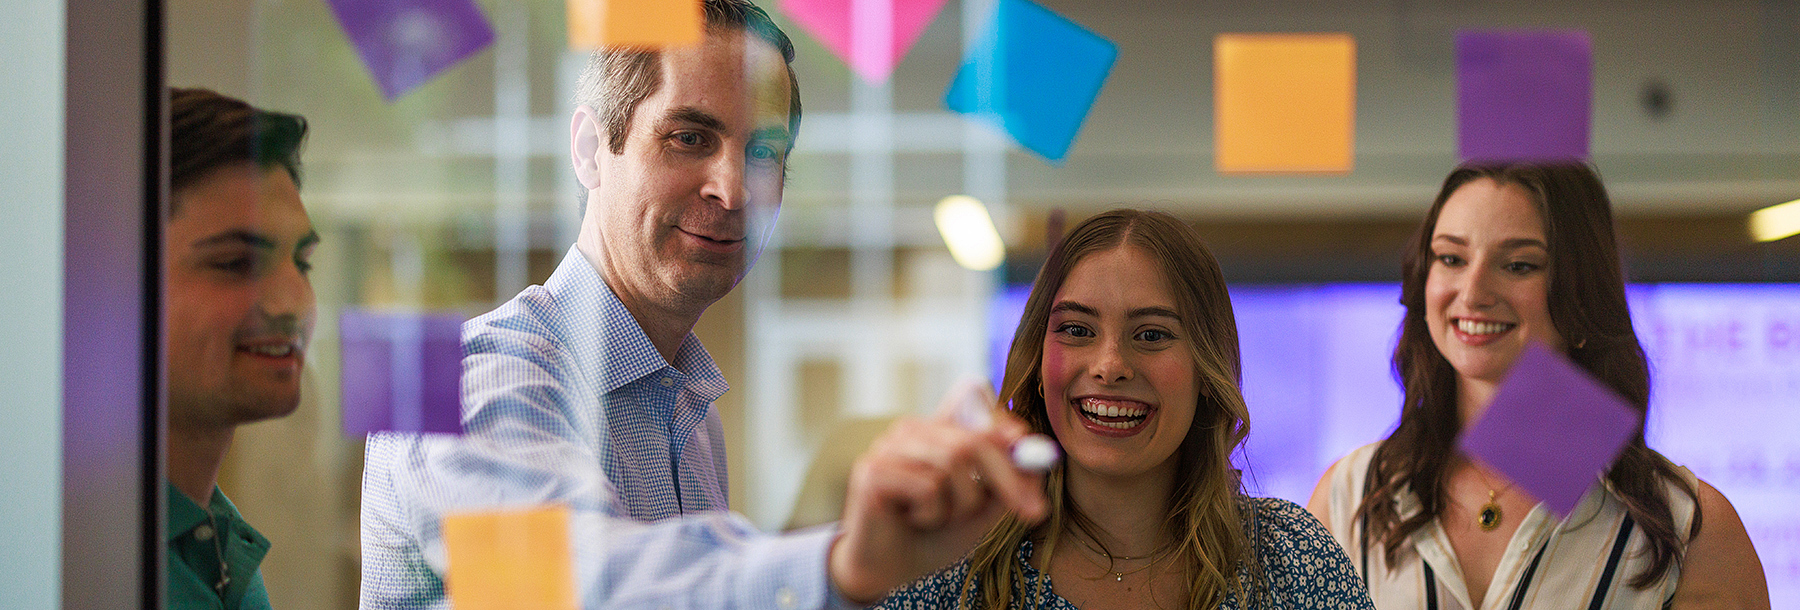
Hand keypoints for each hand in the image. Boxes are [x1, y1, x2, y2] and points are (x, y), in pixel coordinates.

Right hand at [827, 398, 1047, 603]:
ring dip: (962, 504)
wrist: (886, 570)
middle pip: (973, 439)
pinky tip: (913, 521)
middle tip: (1032, 512)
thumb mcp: (980, 508)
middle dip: (1008, 478)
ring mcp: (888, 446)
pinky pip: (927, 487)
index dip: (1005, 427)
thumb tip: (1037, 461)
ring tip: (940, 518)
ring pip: (953, 463)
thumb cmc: (932, 535)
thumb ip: (1006, 481)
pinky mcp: (873, 470)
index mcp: (935, 429)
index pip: (974, 401)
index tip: (1034, 457)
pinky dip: (932, 515)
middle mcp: (910, 430)